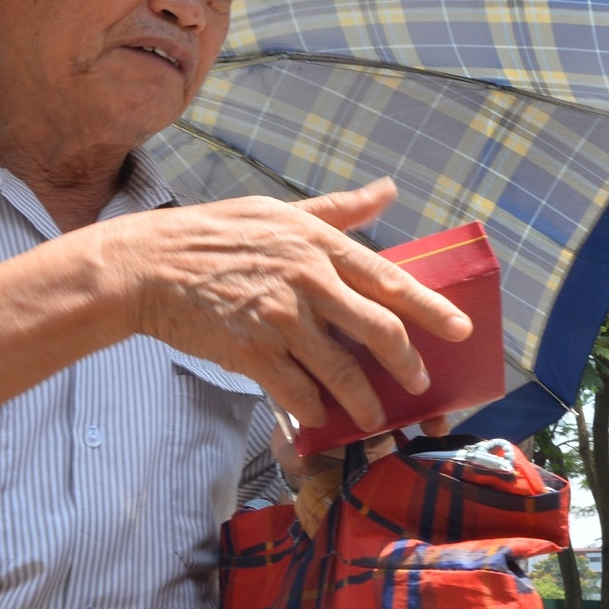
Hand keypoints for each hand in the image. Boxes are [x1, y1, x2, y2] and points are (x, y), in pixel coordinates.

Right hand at [105, 178, 469, 430]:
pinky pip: (297, 391)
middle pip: (378, 330)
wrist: (148, 266)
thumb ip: (339, 210)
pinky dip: (314, 408)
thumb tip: (387, 191)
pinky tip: (320, 417)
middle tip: (422, 383)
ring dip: (364, 400)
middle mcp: (309, 280)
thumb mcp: (280, 210)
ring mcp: (282, 319)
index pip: (389, 280)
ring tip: (374, 416)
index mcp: (319, 244)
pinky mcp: (253, 352)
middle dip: (408, 363)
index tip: (460, 329)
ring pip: (342, 371)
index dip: (431, 308)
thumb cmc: (214, 233)